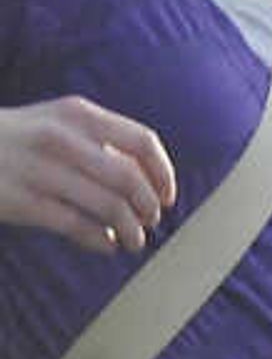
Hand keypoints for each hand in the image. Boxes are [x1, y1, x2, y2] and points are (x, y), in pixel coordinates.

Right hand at [0, 95, 176, 254]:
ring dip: (132, 231)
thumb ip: (99, 141)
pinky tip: (107, 244)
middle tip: (149, 222)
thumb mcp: (55, 122)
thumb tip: (151, 179)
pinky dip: (102, 241)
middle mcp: (60, 138)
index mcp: (76, 114)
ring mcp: (38, 169)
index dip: (164, 174)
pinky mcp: (20, 201)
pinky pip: (78, 227)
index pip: (142, 141)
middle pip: (131, 180)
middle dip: (148, 207)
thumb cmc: (15, 139)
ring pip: (110, 207)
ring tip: (134, 241)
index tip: (168, 197)